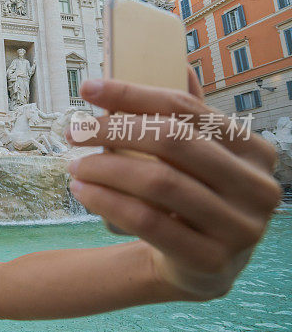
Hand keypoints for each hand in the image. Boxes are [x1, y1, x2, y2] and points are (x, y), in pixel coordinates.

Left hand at [65, 71, 280, 299]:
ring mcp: (240, 228)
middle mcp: (257, 188)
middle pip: (173, 141)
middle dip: (114, 130)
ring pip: (158, 182)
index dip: (133, 93)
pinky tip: (81, 191)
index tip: (88, 87)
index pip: (187, 109)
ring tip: (74, 164)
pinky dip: (107, 202)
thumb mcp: (197, 158)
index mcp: (255, 151)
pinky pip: (148, 222)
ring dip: (105, 168)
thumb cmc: (192, 199)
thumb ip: (188, 118)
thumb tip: (177, 64)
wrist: (199, 267)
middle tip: (74, 131)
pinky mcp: (211, 261)